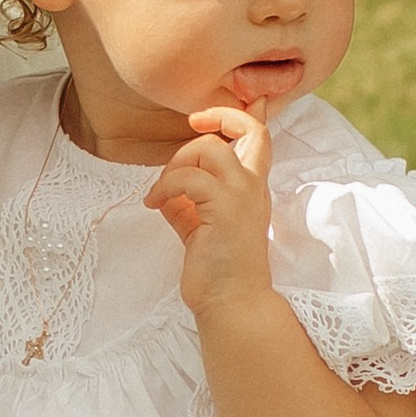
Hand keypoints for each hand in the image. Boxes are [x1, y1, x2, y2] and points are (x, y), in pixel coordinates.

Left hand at [148, 105, 275, 315]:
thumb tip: (166, 184)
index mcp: (252, 188)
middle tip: (189, 129)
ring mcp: (243, 197)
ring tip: (163, 190)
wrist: (230, 303)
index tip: (214, 114)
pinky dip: (164, 186)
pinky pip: (188, 178)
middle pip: (249, 130)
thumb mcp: (199, 223)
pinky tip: (154, 204)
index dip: (244, 114)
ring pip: (211, 149)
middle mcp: (254, 187)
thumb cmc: (216, 267)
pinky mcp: (225, 210)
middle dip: (215, 119)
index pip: (261, 137)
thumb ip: (189, 199)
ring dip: (178, 163)